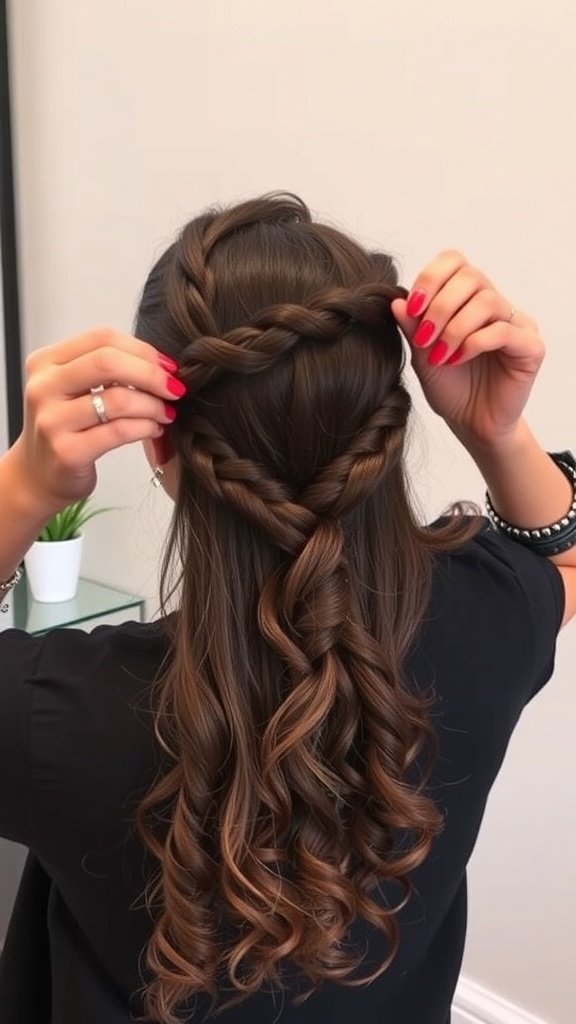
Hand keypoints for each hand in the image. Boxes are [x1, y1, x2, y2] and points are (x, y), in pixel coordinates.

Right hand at [12, 328, 183, 509]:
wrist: (37, 476)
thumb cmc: (65, 428)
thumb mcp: (74, 389)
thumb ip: (106, 370)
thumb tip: (161, 364)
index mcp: (46, 362)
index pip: (102, 338)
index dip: (143, 350)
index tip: (168, 366)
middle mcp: (43, 387)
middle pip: (108, 362)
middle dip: (151, 374)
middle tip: (174, 389)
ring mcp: (52, 421)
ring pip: (118, 399)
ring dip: (153, 405)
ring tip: (166, 413)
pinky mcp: (67, 452)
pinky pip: (119, 431)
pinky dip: (146, 428)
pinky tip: (154, 430)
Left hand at [391, 251, 545, 449]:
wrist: (471, 423)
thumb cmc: (450, 388)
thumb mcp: (422, 354)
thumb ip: (412, 327)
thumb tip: (396, 301)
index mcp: (468, 298)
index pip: (455, 261)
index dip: (431, 278)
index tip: (413, 308)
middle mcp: (495, 304)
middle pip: (471, 276)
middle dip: (440, 306)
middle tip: (423, 338)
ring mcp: (517, 323)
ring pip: (486, 301)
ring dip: (454, 328)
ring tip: (439, 356)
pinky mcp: (530, 347)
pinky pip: (502, 331)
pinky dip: (472, 343)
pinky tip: (456, 360)